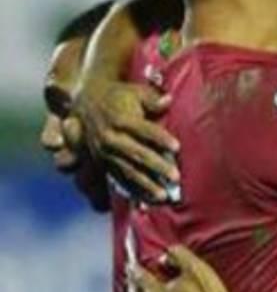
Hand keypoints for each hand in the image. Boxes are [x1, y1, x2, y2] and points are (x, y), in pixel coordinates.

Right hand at [74, 73, 178, 200]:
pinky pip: (118, 178)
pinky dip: (132, 189)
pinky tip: (146, 200)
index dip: (160, 138)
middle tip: (176, 177)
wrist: (84, 102)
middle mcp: (111, 137)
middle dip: (156, 166)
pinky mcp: (101, 162)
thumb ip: (151, 99)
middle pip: (137, 153)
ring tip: (163, 196)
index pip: (144, 130)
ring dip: (146, 183)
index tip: (177, 147)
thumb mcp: (133, 92)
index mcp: (121, 119)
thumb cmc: (118, 96)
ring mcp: (105, 152)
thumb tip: (168, 100)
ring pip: (127, 170)